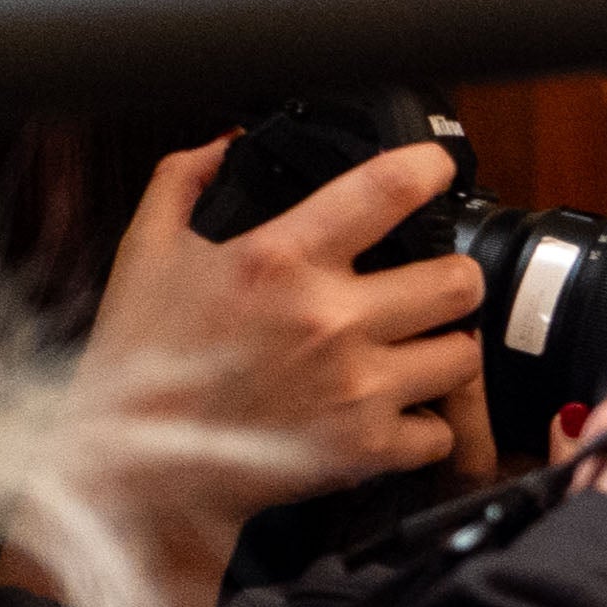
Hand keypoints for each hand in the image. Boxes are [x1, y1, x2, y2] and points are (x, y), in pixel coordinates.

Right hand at [53, 133, 493, 603]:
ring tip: (420, 350)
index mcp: (277, 260)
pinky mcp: (367, 448)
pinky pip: (442, 430)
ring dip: (449, 350)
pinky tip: (400, 413)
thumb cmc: (143, 358)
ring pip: (466, 355)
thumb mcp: (145, 250)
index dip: (427, 170)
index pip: (383, 192)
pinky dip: (428, 426)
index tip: (438, 168)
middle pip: (457, 281)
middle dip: (453, 278)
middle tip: (436, 285)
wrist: (140, 464)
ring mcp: (355, 386)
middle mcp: (328, 318)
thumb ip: (186, 181)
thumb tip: (231, 141)